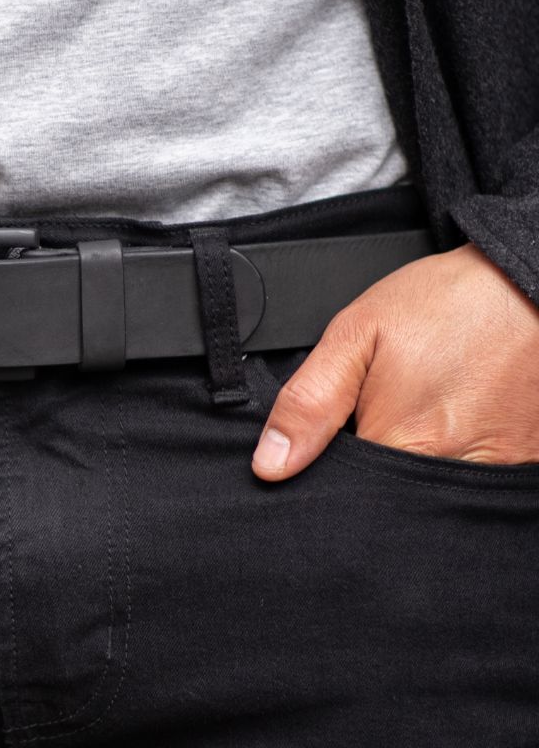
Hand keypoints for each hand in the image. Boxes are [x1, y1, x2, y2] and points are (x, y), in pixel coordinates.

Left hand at [251, 242, 538, 480]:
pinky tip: (453, 415)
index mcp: (402, 444)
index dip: (327, 469)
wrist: (528, 284)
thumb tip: (269, 464)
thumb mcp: (358, 334)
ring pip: (428, 492)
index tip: (336, 434)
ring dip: (413, 459)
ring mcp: (494, 471)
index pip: (343, 493)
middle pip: (387, 497)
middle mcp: (452, 473)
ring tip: (421, 407)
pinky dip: (454, 454)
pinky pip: (472, 478)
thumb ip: (309, 402)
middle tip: (384, 408)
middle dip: (371, 466)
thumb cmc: (445, 304)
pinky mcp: (524, 464)